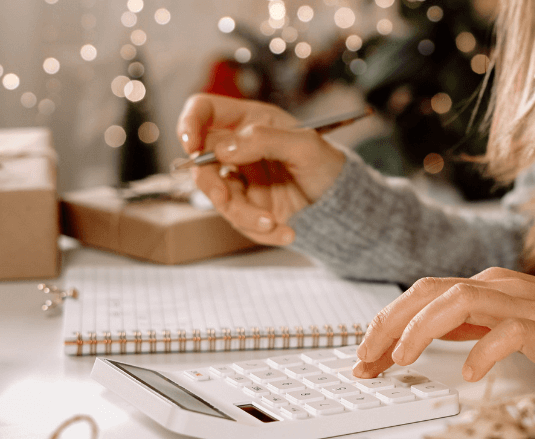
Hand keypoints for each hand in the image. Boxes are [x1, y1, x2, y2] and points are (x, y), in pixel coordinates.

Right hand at [176, 94, 346, 245]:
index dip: (190, 123)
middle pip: (201, 161)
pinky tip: (287, 232)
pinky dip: (261, 231)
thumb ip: (264, 140)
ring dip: (243, 215)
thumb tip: (223, 149)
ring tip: (272, 222)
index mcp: (250, 122)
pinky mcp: (249, 208)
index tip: (191, 144)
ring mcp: (242, 180)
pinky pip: (240, 222)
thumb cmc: (328, 165)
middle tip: (223, 198)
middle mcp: (239, 149)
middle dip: (209, 183)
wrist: (344, 204)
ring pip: (219, 198)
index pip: (205, 111)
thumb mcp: (305, 146)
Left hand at [354, 268, 534, 380]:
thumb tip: (403, 345)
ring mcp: (520, 304)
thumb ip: (455, 327)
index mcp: (479, 286)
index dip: (386, 322)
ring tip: (404, 359)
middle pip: (430, 291)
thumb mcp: (491, 324)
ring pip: (462, 301)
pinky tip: (470, 374)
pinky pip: (509, 332)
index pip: (420, 295)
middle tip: (368, 358)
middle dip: (391, 323)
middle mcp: (494, 287)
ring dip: (424, 328)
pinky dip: (484, 351)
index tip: (363, 356)